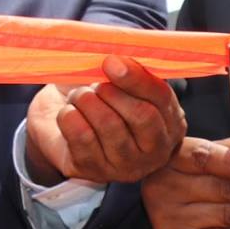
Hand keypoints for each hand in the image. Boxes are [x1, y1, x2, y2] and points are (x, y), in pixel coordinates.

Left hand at [23, 55, 186, 184]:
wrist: (59, 121)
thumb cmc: (98, 96)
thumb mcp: (121, 80)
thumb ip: (130, 68)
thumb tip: (121, 57)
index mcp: (170, 123)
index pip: (161, 98)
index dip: (136, 78)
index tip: (111, 62)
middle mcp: (154, 150)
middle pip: (142, 116)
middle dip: (111, 92)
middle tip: (94, 84)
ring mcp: (125, 166)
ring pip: (109, 124)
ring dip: (87, 101)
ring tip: (80, 97)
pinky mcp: (94, 171)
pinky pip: (82, 136)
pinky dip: (70, 116)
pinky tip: (69, 112)